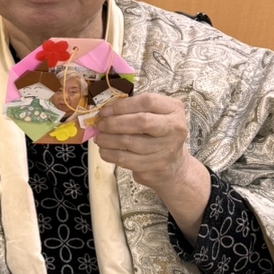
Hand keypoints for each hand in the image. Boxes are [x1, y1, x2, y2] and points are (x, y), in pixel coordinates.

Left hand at [93, 93, 210, 238]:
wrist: (174, 170)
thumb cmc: (157, 138)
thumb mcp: (153, 119)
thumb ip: (134, 111)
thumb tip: (100, 107)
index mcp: (174, 110)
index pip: (146, 102)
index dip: (122, 106)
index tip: (104, 109)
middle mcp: (175, 129)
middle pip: (139, 122)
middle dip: (114, 123)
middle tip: (98, 124)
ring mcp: (167, 150)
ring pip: (130, 143)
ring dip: (108, 140)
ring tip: (98, 138)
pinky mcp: (156, 168)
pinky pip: (127, 160)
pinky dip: (112, 155)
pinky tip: (105, 152)